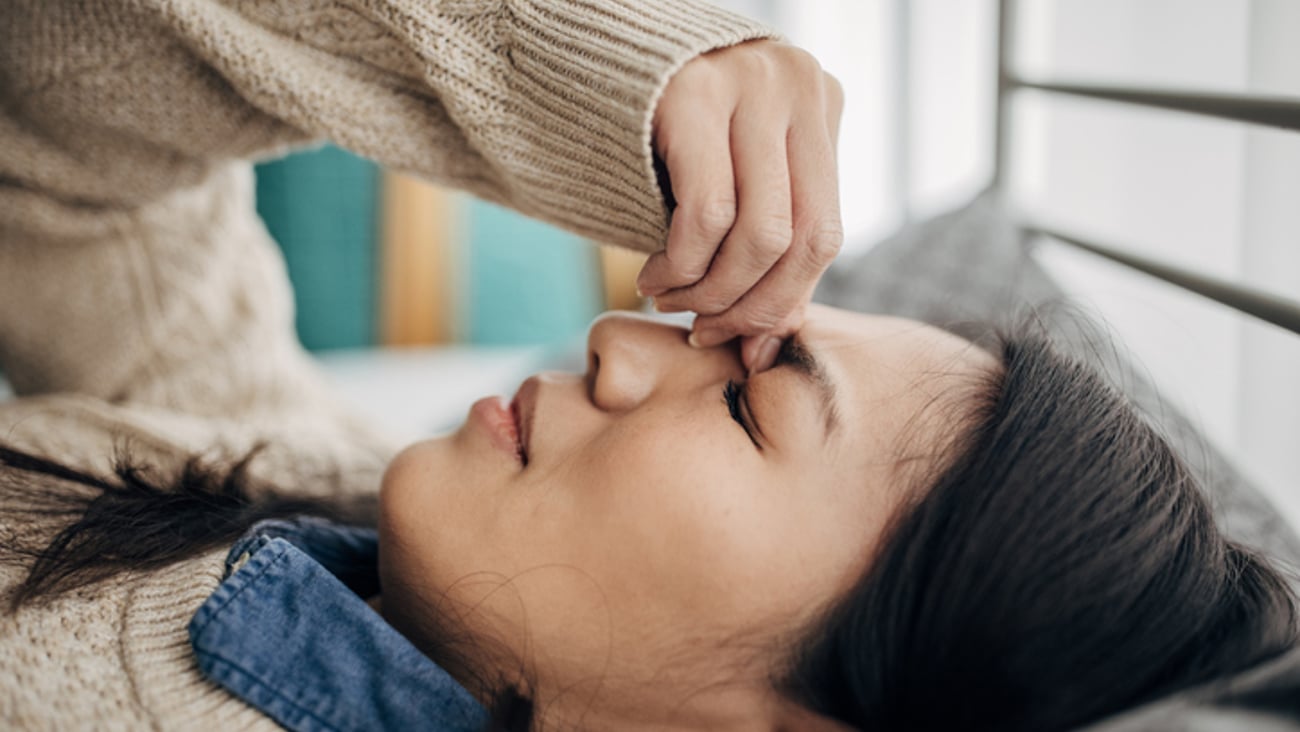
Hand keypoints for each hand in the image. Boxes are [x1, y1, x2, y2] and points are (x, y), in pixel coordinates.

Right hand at [637, 39, 843, 372]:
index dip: (783, 302)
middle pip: (800, 238)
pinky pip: (706, 213)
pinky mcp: (693, 94)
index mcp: (819, 105)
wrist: (583, 55)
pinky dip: (681, 265)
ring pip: (759, 233)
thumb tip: (771, 343)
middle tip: (703, 330)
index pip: (824, 232)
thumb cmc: (660, 131)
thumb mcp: (731, 178)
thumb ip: (763, 246)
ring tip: (669, 301)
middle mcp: (796, 86)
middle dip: (749, 306)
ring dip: (710, 291)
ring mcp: (750, 84)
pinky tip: (652, 276)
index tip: (745, 343)